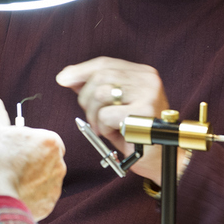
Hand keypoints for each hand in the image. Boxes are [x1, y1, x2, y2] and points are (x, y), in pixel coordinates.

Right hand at [0, 126, 65, 220]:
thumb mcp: (2, 133)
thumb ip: (20, 133)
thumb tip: (22, 136)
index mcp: (50, 141)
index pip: (50, 141)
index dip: (36, 145)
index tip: (24, 150)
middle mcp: (59, 163)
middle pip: (51, 160)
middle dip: (37, 163)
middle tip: (18, 166)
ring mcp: (55, 185)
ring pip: (46, 179)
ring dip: (34, 180)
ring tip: (14, 182)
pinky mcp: (49, 203)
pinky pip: (41, 197)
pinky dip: (32, 195)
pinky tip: (17, 193)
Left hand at [56, 57, 178, 184]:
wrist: (161, 160)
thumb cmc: (135, 133)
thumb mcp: (114, 106)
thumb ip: (96, 89)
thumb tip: (67, 76)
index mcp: (143, 73)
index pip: (105, 63)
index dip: (81, 70)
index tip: (62, 79)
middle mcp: (148, 80)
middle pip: (100, 77)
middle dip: (86, 98)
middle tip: (91, 117)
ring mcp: (148, 94)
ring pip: (100, 94)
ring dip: (94, 116)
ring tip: (105, 128)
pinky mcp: (144, 113)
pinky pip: (106, 114)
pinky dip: (103, 127)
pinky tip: (115, 134)